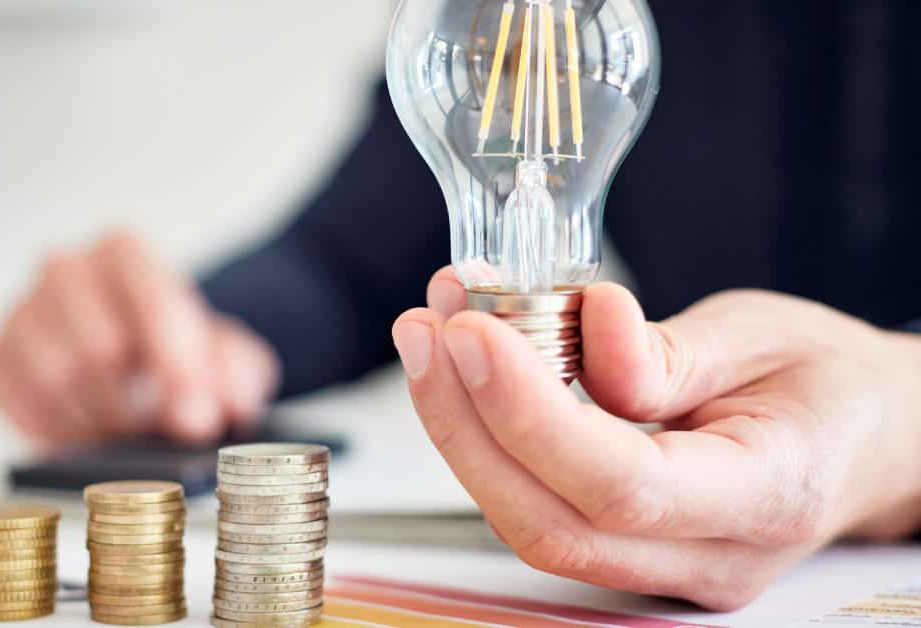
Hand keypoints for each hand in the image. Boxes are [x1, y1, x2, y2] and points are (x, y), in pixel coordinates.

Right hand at [0, 231, 278, 444]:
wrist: (140, 369)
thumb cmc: (182, 357)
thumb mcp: (230, 361)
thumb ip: (229, 380)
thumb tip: (193, 413)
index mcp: (123, 252)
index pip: (148, 294)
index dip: (175, 359)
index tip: (194, 408)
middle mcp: (64, 269)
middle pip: (98, 345)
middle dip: (135, 403)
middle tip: (154, 428)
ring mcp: (21, 312)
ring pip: (54, 378)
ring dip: (95, 420)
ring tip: (123, 433)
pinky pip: (17, 402)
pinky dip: (56, 431)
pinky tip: (84, 434)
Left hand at [393, 268, 920, 609]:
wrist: (859, 436)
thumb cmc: (823, 382)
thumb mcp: (762, 337)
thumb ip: (666, 350)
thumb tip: (586, 320)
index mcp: (765, 498)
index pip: (621, 485)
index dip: (529, 413)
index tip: (473, 333)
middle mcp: (708, 557)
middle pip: (549, 524)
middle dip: (465, 424)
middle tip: (426, 330)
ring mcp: (662, 570)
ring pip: (529, 525)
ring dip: (461, 428)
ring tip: (433, 334)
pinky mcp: (624, 552)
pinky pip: (535, 509)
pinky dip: (486, 440)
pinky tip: (463, 371)